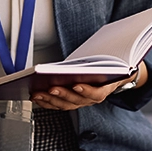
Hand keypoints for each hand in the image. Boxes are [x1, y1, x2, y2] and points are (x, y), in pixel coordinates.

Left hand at [31, 63, 146, 110]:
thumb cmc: (110, 66)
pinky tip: (37, 96)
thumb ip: (107, 57)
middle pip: (77, 101)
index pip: (97, 93)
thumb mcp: (112, 61)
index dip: (87, 91)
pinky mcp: (72, 101)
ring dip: (50, 100)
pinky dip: (47, 102)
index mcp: (105, 89)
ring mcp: (81, 101)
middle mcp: (92, 98)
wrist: (115, 76)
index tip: (76, 85)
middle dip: (62, 95)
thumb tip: (107, 45)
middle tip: (50, 88)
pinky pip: (59, 105)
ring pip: (65, 105)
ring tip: (38, 93)